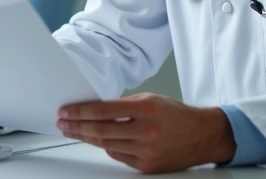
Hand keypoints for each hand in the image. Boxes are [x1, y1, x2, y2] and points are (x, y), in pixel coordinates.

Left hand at [56, 94, 235, 173]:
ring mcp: (146, 151)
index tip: (66, 111)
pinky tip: (98, 140)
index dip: (80, 111)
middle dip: (77, 126)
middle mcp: (146, 131)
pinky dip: (107, 147)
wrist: (202, 135)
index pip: (103, 110)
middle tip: (63, 123)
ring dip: (86, 137)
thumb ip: (123, 105)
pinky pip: (118, 156)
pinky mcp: (146, 166)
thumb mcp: (150, 99)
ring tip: (73, 131)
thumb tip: (94, 110)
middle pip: (100, 130)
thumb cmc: (176, 115)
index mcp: (146, 108)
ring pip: (106, 145)